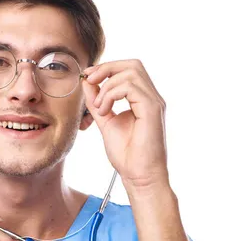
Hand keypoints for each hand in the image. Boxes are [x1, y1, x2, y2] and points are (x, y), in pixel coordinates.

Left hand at [82, 60, 168, 190]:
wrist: (138, 176)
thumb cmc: (127, 155)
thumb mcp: (105, 121)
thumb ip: (97, 101)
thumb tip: (87, 82)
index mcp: (143, 99)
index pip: (128, 69)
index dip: (107, 67)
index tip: (88, 76)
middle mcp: (152, 97)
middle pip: (132, 64)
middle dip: (107, 67)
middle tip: (90, 80)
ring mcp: (154, 102)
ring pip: (131, 72)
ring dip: (107, 86)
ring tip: (99, 107)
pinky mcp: (152, 109)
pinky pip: (131, 87)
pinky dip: (111, 94)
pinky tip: (105, 110)